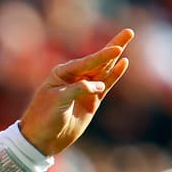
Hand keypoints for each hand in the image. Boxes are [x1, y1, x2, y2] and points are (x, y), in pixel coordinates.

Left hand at [19, 28, 133, 155]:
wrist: (42, 140)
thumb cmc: (43, 118)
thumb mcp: (57, 101)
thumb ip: (77, 90)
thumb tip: (99, 86)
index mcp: (62, 73)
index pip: (86, 62)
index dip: (102, 56)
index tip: (117, 49)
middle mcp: (75, 78)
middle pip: (98, 60)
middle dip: (114, 46)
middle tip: (129, 32)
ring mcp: (84, 89)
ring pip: (104, 70)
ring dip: (116, 58)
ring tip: (128, 41)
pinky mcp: (91, 102)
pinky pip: (105, 85)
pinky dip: (114, 75)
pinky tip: (123, 63)